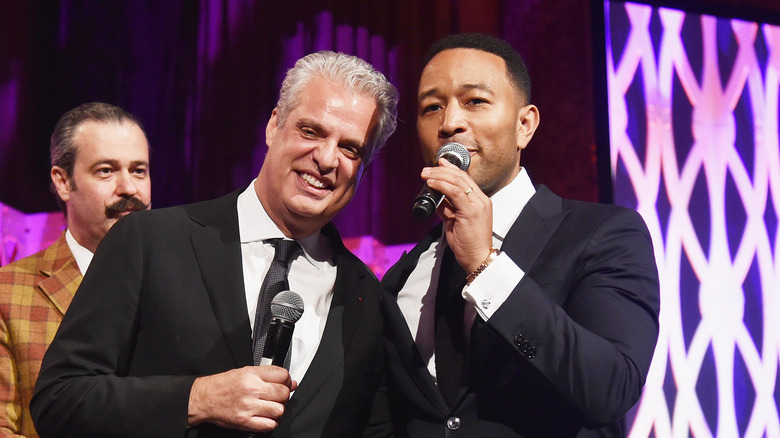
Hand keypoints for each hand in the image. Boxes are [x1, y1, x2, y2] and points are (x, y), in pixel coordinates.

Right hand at [188, 365, 296, 431]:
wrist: (205, 398)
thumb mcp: (245, 372)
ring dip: (278, 410)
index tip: (286, 383)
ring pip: (279, 410)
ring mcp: (249, 406)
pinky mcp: (245, 421)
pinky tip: (266, 417)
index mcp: (252, 375)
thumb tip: (290, 382)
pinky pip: (269, 425)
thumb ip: (268, 375)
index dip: (287, 380)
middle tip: (277, 396)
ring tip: (271, 407)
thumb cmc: (223, 385)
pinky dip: (271, 423)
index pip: (283, 375)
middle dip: (283, 395)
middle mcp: (252, 389)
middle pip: (283, 393)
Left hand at [422, 158, 493, 272]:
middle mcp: (481, 200)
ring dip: (439, 176)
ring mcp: (478, 205)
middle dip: (442, 170)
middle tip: (427, 170)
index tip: (440, 164)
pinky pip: (455, 193)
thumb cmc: (468, 244)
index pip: (466, 179)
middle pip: (461, 177)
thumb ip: (448, 209)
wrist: (478, 258)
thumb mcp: (455, 222)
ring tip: (426, 175)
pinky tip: (432, 184)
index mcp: (480, 202)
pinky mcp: (471, 211)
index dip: (451, 169)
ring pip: (458, 182)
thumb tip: (437, 200)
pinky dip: (442, 186)